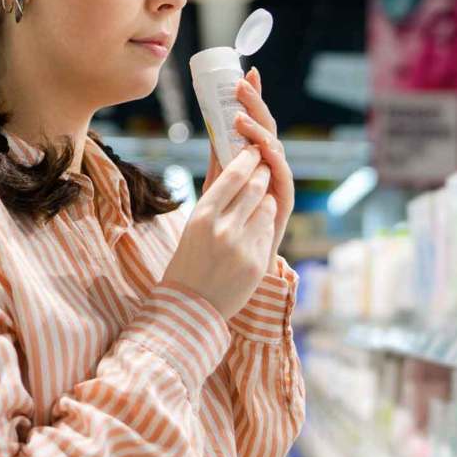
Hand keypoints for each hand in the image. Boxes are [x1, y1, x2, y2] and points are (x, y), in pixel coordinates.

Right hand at [162, 147, 277, 318]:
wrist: (189, 306)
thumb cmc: (188, 260)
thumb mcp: (193, 225)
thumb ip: (214, 195)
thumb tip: (226, 160)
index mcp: (202, 215)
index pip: (234, 175)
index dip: (248, 159)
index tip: (253, 151)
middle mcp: (223, 228)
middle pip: (255, 187)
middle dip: (262, 174)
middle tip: (262, 168)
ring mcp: (242, 246)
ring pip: (268, 207)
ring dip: (266, 200)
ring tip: (259, 201)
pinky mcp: (257, 263)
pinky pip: (268, 232)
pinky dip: (264, 226)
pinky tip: (253, 231)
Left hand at [233, 67, 293, 269]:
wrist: (239, 258)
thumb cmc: (231, 219)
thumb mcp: (220, 182)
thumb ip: (220, 157)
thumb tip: (210, 126)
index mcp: (255, 154)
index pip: (254, 119)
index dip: (253, 97)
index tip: (246, 72)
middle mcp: (270, 162)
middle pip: (266, 126)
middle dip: (255, 103)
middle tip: (241, 84)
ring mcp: (278, 178)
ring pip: (273, 145)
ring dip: (258, 128)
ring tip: (239, 115)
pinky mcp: (284, 197)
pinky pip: (281, 173)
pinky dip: (272, 157)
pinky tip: (262, 146)